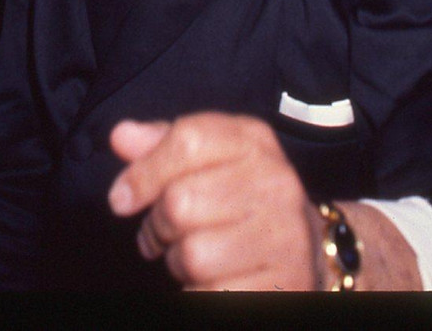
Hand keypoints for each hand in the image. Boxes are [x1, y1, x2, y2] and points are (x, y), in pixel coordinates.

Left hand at [107, 113, 320, 290]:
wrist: (310, 249)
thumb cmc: (242, 198)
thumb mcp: (210, 157)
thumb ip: (163, 144)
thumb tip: (121, 136)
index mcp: (253, 142)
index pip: (188, 139)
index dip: (144, 171)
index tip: (122, 197)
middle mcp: (275, 183)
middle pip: (180, 201)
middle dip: (157, 225)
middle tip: (163, 232)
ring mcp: (283, 236)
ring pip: (192, 254)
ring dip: (177, 263)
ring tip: (192, 256)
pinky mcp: (283, 286)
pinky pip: (211, 295)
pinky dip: (198, 293)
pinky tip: (213, 280)